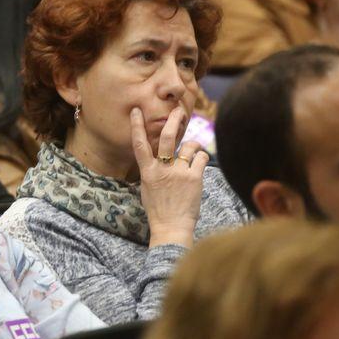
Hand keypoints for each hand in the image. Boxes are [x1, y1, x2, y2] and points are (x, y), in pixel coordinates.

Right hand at [131, 106, 208, 247]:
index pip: (139, 144)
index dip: (137, 126)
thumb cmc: (159, 210)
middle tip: (177, 111)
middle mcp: (162, 169)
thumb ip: (152, 171)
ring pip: (189, 145)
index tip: (136, 111)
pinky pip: (201, 157)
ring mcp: (179, 172)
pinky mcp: (194, 177)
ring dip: (192, 146)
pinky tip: (199, 165)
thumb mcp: (147, 188)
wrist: (172, 227)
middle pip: (166, 137)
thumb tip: (157, 157)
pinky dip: (201, 158)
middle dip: (172, 121)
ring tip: (192, 152)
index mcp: (148, 172)